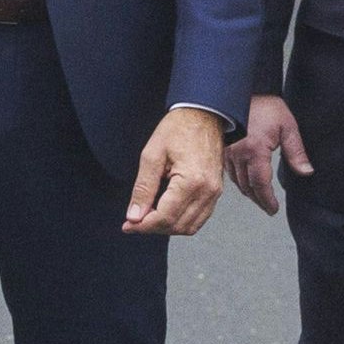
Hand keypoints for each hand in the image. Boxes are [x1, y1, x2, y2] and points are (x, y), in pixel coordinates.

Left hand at [125, 107, 226, 236]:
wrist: (203, 115)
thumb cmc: (178, 129)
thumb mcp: (151, 155)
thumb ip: (143, 189)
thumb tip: (134, 216)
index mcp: (191, 181)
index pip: (165, 217)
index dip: (143, 225)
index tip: (128, 225)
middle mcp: (207, 191)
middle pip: (177, 226)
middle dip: (153, 227)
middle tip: (134, 220)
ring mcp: (214, 193)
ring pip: (190, 227)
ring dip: (167, 227)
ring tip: (148, 216)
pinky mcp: (215, 192)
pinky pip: (199, 218)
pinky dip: (181, 221)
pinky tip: (165, 212)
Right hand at [230, 92, 311, 215]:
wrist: (242, 90)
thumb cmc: (264, 105)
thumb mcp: (287, 127)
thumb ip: (296, 152)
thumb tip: (306, 171)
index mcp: (255, 151)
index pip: (261, 184)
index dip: (267, 200)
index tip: (273, 209)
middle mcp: (238, 154)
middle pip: (247, 187)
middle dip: (259, 200)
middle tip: (268, 207)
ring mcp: (227, 152)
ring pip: (237, 181)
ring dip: (248, 192)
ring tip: (259, 197)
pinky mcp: (222, 149)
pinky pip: (229, 172)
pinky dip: (238, 181)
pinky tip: (245, 182)